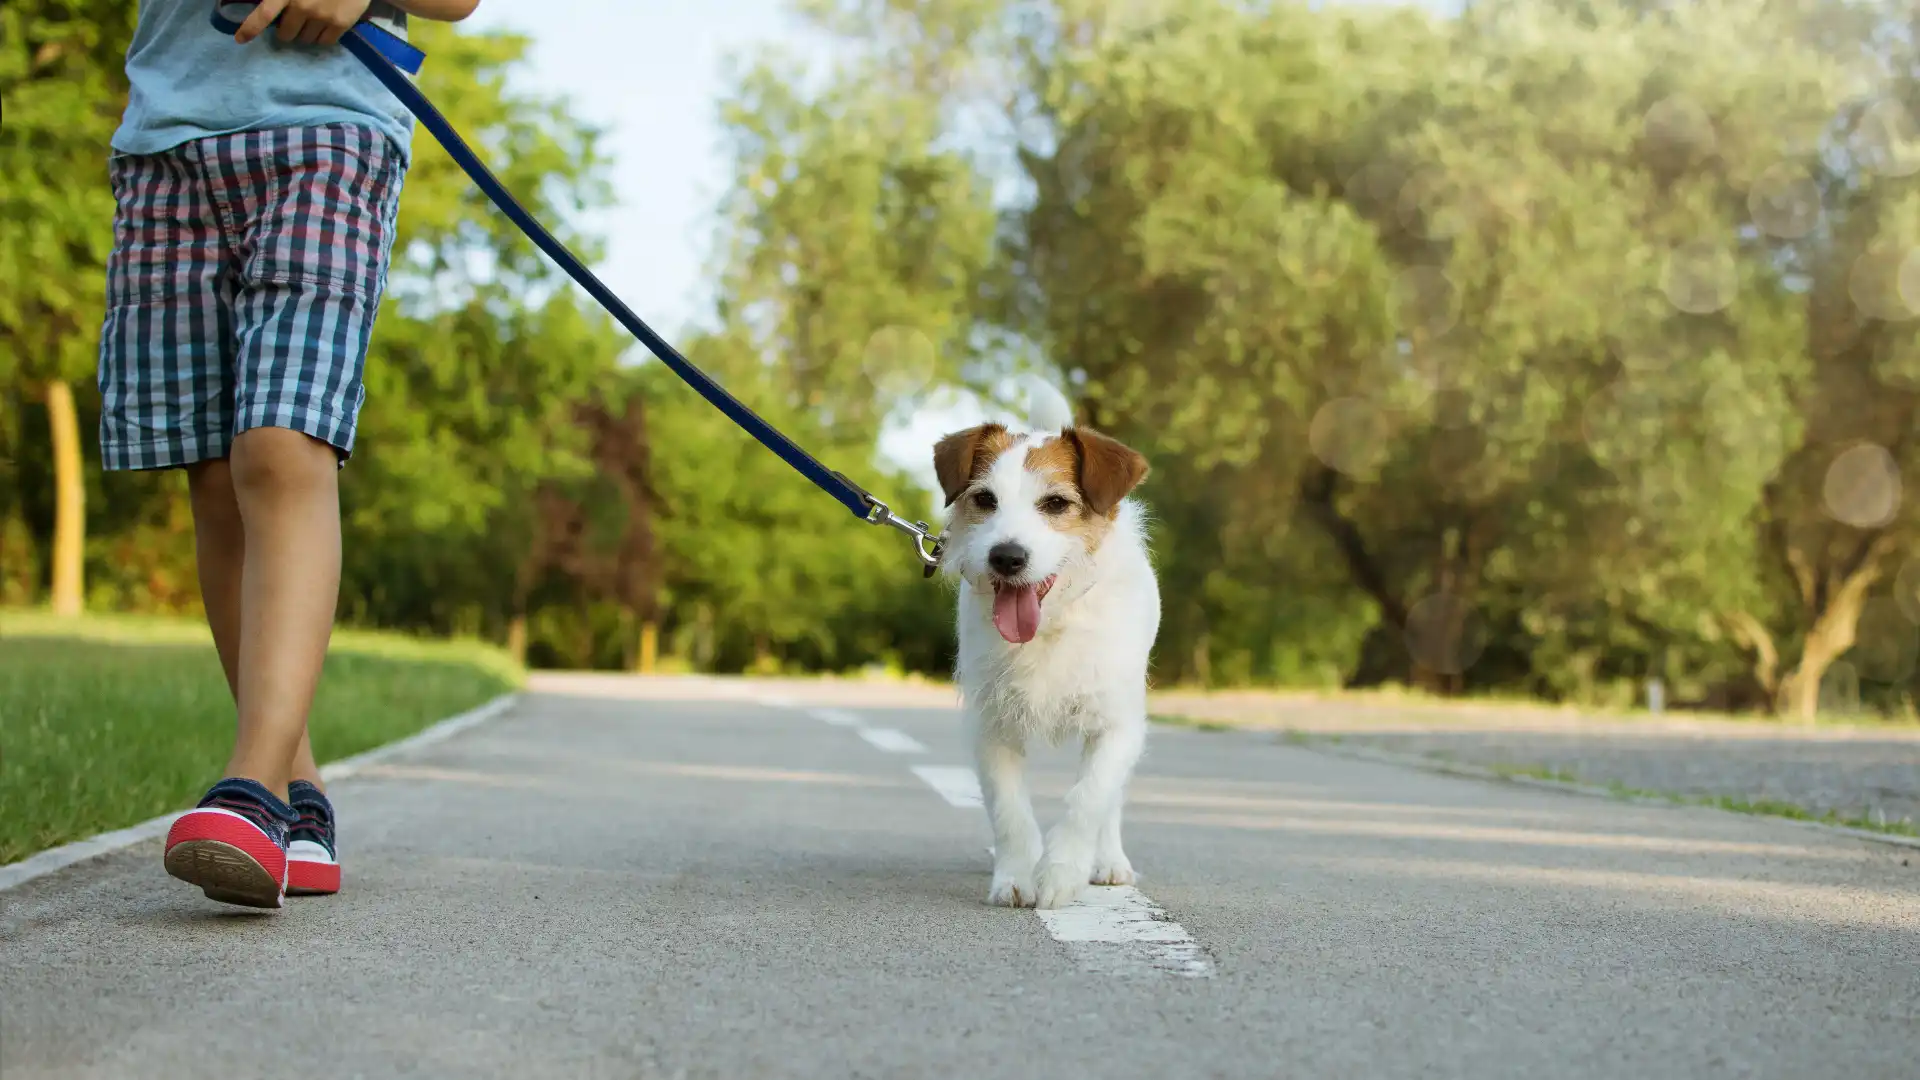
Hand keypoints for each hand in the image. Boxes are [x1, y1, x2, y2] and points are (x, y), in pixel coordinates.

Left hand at [234, 0, 373, 46]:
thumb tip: (266, 2)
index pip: (264, 14)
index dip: (250, 29)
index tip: (240, 39)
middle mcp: (302, 6)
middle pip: (286, 34)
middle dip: (288, 30)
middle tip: (294, 22)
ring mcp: (322, 16)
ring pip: (306, 39)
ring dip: (306, 33)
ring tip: (313, 21)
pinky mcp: (340, 23)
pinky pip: (325, 42)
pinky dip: (322, 37)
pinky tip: (326, 24)